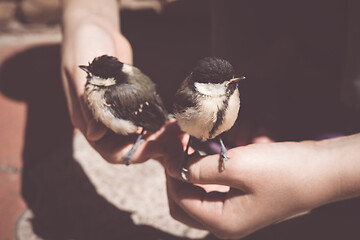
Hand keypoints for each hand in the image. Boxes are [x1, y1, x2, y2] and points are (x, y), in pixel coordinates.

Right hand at [60, 0, 176, 163]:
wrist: (94, 27)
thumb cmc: (83, 46)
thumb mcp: (82, 74)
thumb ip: (89, 104)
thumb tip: (94, 135)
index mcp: (87, 121)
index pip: (110, 150)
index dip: (133, 152)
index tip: (155, 145)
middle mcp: (103, 122)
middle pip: (129, 147)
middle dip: (153, 147)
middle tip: (176, 142)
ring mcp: (119, 112)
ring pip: (141, 135)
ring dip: (160, 138)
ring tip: (180, 134)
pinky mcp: (131, 102)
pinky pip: (146, 119)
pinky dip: (160, 123)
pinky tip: (174, 121)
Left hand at [165, 140, 346, 238]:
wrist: (320, 170)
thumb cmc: (282, 170)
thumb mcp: (236, 166)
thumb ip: (199, 170)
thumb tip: (174, 167)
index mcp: (223, 222)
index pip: (180, 199)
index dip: (171, 173)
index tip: (172, 147)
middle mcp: (225, 223)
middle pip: (183, 205)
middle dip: (174, 178)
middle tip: (176, 150)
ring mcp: (233, 213)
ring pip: (195, 198)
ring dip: (187, 175)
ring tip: (187, 150)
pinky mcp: (240, 201)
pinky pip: (210, 191)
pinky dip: (202, 176)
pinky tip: (203, 157)